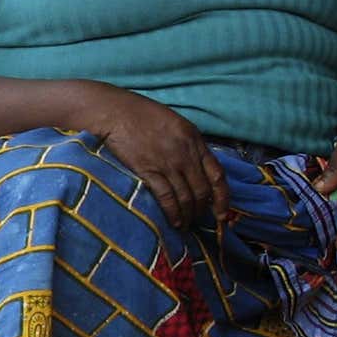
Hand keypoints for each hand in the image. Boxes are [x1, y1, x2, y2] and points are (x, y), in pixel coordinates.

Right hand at [81, 84, 229, 229]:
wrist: (114, 112)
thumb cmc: (140, 114)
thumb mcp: (174, 123)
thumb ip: (187, 144)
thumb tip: (194, 166)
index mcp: (194, 140)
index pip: (217, 174)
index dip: (222, 198)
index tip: (221, 213)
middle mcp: (186, 154)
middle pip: (202, 190)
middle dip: (201, 210)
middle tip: (197, 220)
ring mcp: (168, 163)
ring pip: (186, 197)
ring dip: (187, 215)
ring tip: (184, 224)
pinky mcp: (149, 171)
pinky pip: (167, 198)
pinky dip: (173, 213)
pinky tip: (173, 221)